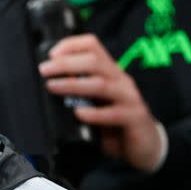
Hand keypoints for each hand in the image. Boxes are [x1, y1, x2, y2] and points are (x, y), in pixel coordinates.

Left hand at [38, 34, 163, 171]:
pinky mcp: (134, 118)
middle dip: (66, 63)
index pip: (93, 46)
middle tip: (44, 70)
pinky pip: (114, 113)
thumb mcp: (95, 101)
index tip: (51, 54)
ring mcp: (129, 98)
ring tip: (53, 86)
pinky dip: (94, 113)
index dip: (71, 45)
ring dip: (74, 84)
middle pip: (94, 62)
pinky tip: (79, 113)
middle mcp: (120, 80)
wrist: (146, 144)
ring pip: (101, 85)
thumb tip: (49, 82)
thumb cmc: (116, 122)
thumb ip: (78, 91)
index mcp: (109, 72)